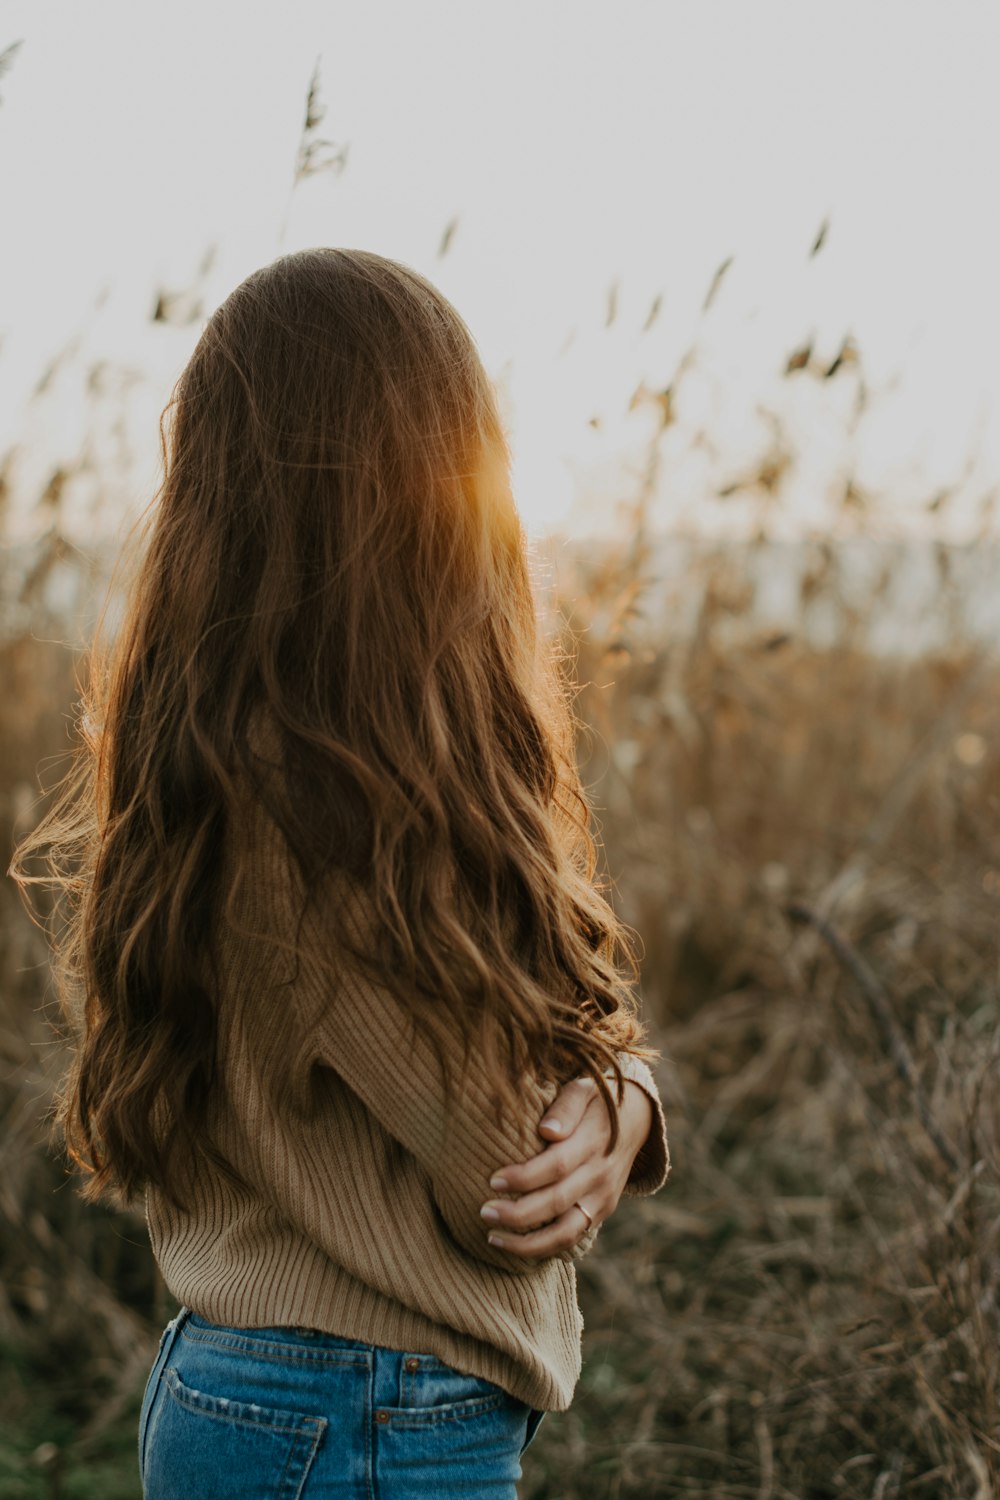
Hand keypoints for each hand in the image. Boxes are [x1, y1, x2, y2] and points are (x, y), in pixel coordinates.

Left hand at [478, 1075, 654, 1258]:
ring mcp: (603, 1198)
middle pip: (557, 1202)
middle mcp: (600, 1174)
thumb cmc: (596, 1102)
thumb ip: (566, 1107)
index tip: (493, 1180)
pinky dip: (544, 1248)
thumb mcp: (583, 1090)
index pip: (557, 1165)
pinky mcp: (601, 1213)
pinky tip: (516, 1245)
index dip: (524, 1176)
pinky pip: (572, 1238)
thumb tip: (547, 1130)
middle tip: (484, 1212)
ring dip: (528, 1242)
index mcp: (594, 1141)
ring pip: (566, 1232)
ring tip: (492, 1237)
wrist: (636, 1121)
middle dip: (518, 1213)